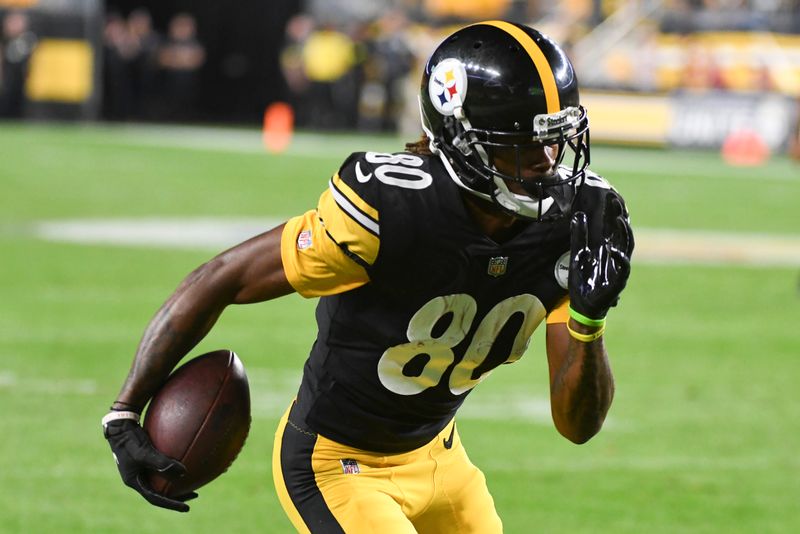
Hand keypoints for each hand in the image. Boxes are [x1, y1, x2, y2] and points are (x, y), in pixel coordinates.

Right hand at [103, 416, 197, 511]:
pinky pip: (162, 466)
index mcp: (134, 481)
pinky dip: (173, 466)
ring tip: (192, 480)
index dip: (171, 504)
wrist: (120, 424)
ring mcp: (141, 467)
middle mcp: (138, 477)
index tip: (187, 508)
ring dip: (175, 482)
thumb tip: (184, 472)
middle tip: (194, 494)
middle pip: (159, 491)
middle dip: (177, 495)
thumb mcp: (144, 453)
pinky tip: (186, 460)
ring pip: (161, 479)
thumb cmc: (129, 439)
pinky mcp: (145, 458)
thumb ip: (162, 463)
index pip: (155, 499)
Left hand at [568, 195, 632, 320]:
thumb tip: (578, 215)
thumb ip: (579, 236)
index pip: (611, 227)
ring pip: (626, 247)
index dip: (611, 212)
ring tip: (619, 219)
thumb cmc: (583, 282)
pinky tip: (613, 250)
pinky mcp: (618, 282)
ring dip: (623, 233)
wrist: (583, 306)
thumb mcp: (577, 255)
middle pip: (620, 232)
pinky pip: (623, 269)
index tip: (610, 196)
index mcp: (606, 249)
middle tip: (615, 200)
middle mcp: (616, 256)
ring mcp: (618, 268)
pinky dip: (620, 259)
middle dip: (618, 216)